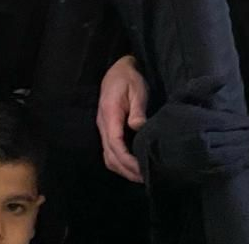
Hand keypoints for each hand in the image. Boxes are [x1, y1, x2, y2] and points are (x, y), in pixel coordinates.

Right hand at [97, 54, 147, 183]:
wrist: (117, 70)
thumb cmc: (129, 79)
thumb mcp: (137, 90)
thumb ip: (137, 109)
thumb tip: (138, 127)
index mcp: (110, 115)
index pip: (114, 143)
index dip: (127, 160)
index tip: (141, 169)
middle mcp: (103, 125)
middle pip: (110, 155)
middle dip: (126, 170)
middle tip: (145, 178)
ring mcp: (103, 128)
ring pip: (108, 157)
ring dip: (122, 169)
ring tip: (139, 176)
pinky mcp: (107, 130)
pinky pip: (109, 152)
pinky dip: (119, 163)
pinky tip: (131, 166)